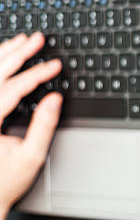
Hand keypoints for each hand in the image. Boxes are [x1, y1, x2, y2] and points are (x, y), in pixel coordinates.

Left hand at [0, 33, 62, 219]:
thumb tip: (55, 99)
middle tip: (37, 38)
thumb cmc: (6, 181)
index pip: (11, 88)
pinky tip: (4, 56)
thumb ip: (44, 126)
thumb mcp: (32, 157)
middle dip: (19, 53)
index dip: (36, 74)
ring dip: (4, 54)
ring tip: (22, 40)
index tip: (55, 65)